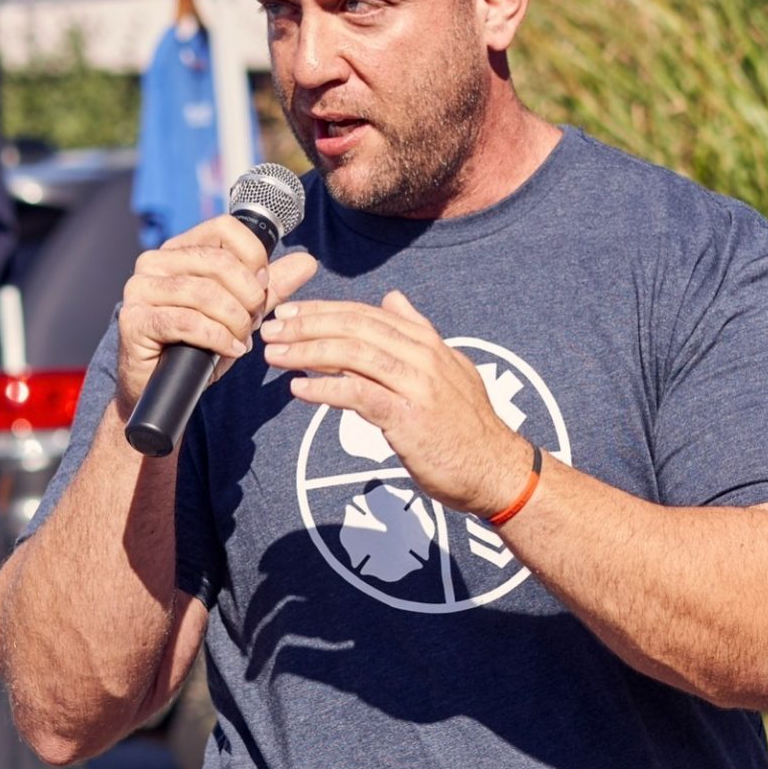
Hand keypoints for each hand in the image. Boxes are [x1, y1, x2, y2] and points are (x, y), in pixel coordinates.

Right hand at [116, 216, 316, 417]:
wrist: (164, 387)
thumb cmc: (200, 344)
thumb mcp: (241, 311)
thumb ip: (270, 287)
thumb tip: (307, 262)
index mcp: (180, 249)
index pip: (225, 227)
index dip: (254, 255)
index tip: (264, 285)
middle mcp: (155, 261)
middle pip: (219, 262)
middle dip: (248, 296)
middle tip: (255, 320)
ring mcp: (140, 289)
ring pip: (205, 293)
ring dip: (235, 320)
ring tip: (242, 339)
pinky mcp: (135, 320)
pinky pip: (188, 322)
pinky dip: (218, 338)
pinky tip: (231, 350)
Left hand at [261, 289, 533, 516]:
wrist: (496, 469)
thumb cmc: (466, 425)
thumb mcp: (449, 367)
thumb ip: (418, 332)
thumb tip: (394, 299)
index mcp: (426, 343)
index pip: (367, 315)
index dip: (325, 310)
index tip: (290, 313)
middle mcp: (422, 356)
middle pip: (356, 328)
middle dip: (308, 325)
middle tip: (271, 328)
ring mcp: (418, 386)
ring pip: (354, 356)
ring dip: (308, 352)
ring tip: (275, 355)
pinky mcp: (410, 419)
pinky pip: (360, 396)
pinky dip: (326, 390)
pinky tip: (298, 390)